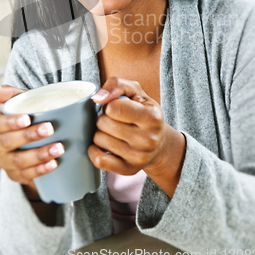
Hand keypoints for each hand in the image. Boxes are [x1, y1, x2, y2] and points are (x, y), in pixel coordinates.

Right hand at [0, 85, 64, 199]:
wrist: (34, 139)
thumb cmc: (29, 116)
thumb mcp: (22, 101)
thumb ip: (10, 93)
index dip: (12, 122)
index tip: (28, 118)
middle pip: (8, 142)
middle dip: (29, 136)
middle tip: (49, 129)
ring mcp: (4, 161)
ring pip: (18, 161)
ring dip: (39, 155)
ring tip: (58, 148)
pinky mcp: (14, 175)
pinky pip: (25, 175)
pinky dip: (40, 170)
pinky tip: (53, 164)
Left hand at [88, 77, 185, 197]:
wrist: (159, 143)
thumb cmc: (144, 112)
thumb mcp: (136, 91)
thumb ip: (117, 84)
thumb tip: (98, 98)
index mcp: (152, 117)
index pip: (113, 108)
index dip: (110, 105)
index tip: (117, 107)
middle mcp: (148, 139)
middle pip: (104, 123)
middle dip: (104, 118)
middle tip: (115, 120)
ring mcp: (138, 157)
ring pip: (99, 139)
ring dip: (101, 132)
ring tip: (113, 131)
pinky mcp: (128, 170)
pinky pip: (99, 160)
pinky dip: (95, 150)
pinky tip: (103, 144)